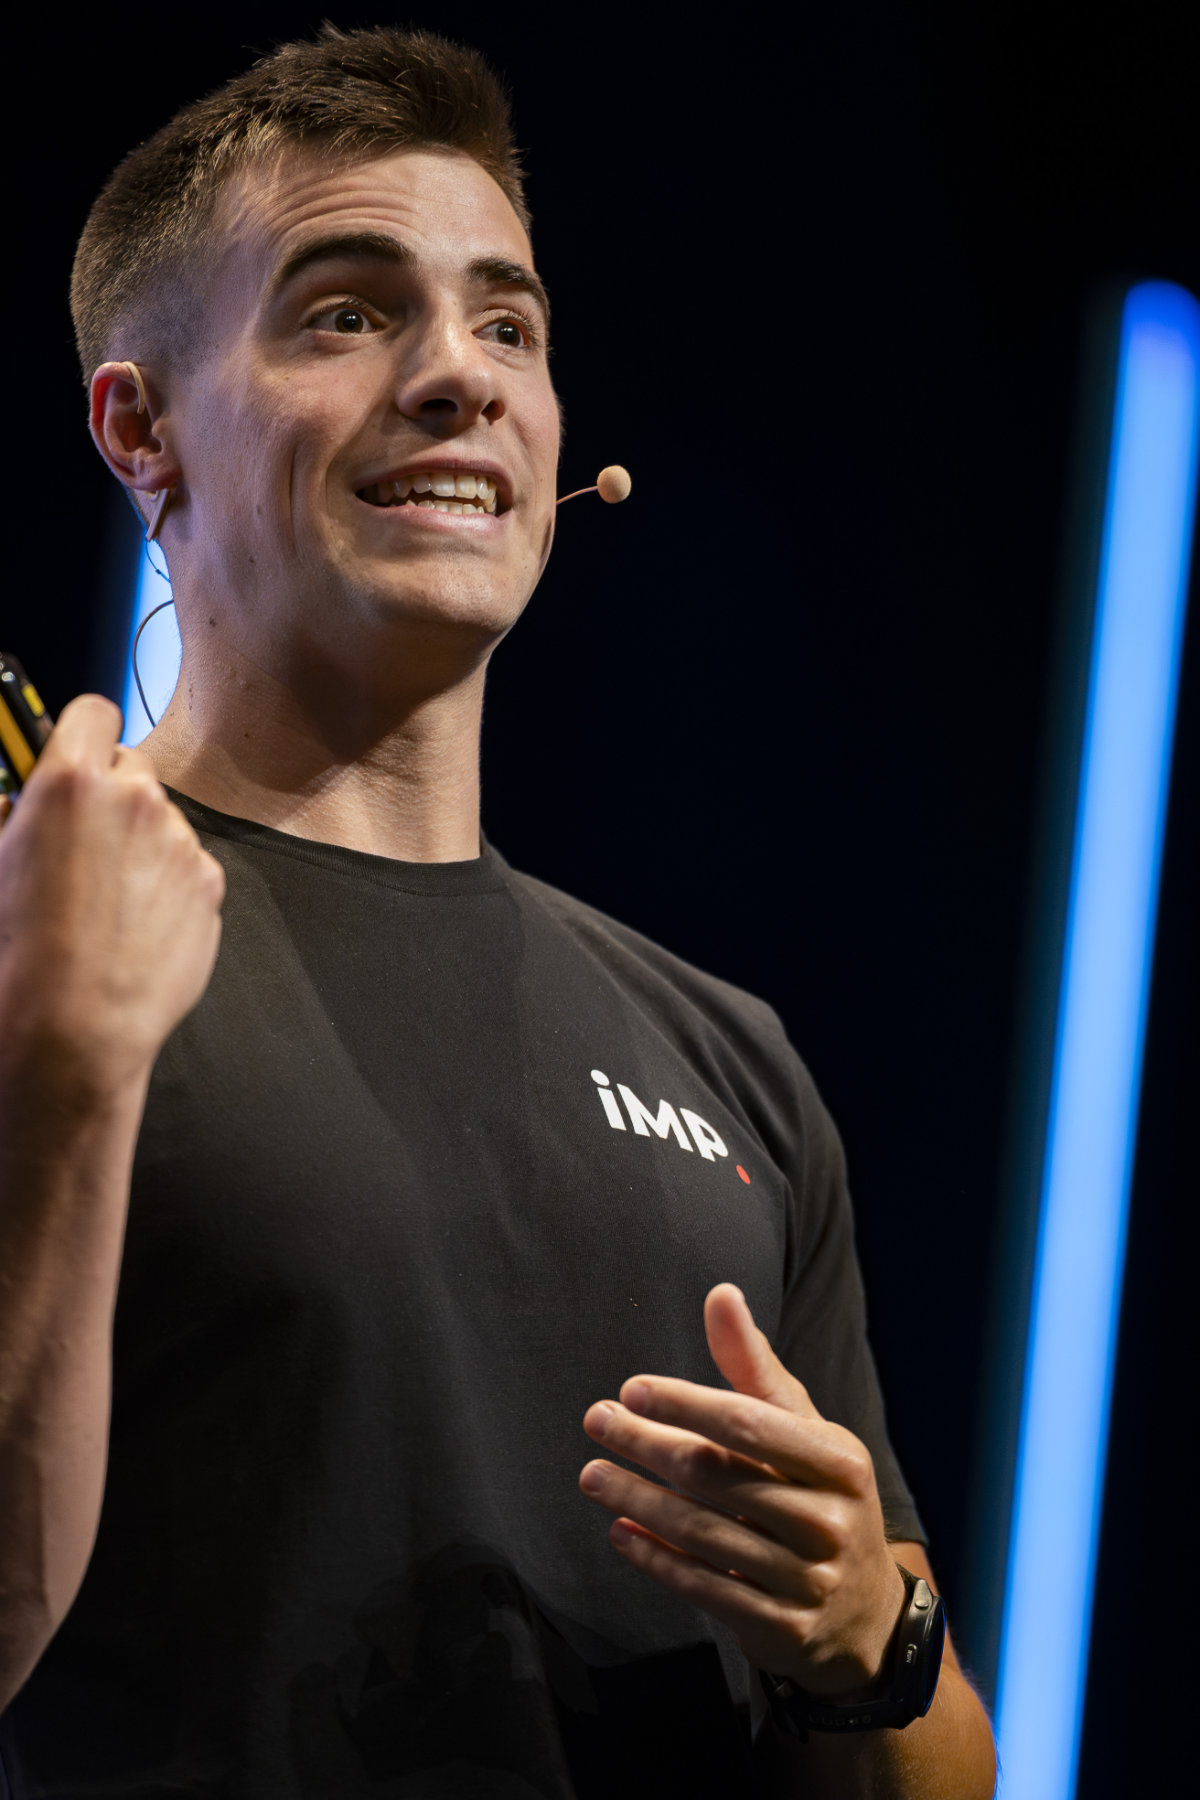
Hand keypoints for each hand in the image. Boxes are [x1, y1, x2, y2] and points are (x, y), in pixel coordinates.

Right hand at [0, 695, 225, 1096]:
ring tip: (107, 900)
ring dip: (141, 843)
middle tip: (86, 842)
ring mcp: (178, 840)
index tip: (78, 754)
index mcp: (70, 781)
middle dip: (112, 794)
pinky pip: (188, 865)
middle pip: (132, 767)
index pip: (94, 712)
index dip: (84, 733)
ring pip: (162, 820)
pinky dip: (169, 886)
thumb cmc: (19, 952)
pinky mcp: (208, 882)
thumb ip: (21, 812)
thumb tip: (26, 798)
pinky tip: (136, 926)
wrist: (73, 1023)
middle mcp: (133, 799)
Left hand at [579, 1282, 906, 1698]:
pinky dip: (655, 1558)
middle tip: (596, 1421)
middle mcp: (828, 1521)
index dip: (686, 1403)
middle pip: (715, 1474)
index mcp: (838, 1461)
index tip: (632, 1388)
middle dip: (646, 1444)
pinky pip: (703, 1587)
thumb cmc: (820, 1497)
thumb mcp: (803, 1432)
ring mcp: (807, 1579)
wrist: (862, 1615)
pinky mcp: (781, 1628)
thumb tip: (721, 1294)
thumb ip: (755, 1368)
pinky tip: (619, 1532)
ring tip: (592, 1474)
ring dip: (636, 1500)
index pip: (749, 1423)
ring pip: (700, 1532)